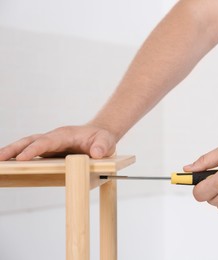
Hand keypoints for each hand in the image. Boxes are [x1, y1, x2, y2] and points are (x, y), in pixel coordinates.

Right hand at [0, 124, 116, 160]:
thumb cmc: (102, 139)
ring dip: (11, 154)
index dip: (34, 149)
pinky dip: (18, 158)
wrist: (100, 136)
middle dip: (13, 149)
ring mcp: (50, 145)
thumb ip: (102, 146)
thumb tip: (96, 153)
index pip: (46, 141)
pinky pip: (31, 154)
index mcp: (65, 134)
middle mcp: (54, 138)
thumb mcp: (107, 142)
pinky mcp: (48, 152)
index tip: (22, 158)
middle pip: (30, 141)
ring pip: (27, 146)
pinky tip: (9, 167)